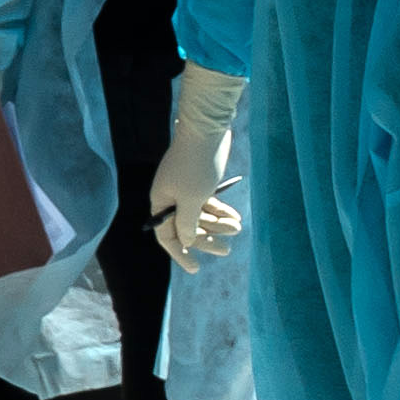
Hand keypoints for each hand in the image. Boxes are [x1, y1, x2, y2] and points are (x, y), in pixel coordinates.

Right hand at [152, 64, 247, 267]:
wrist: (207, 130)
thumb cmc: (197, 166)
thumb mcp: (192, 199)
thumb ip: (188, 223)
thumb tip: (186, 242)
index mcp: (161, 202)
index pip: (167, 236)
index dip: (180, 254)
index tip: (195, 269)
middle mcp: (170, 198)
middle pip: (187, 226)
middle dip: (207, 239)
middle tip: (226, 251)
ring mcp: (185, 188)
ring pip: (201, 214)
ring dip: (218, 224)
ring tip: (238, 228)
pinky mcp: (200, 180)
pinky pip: (208, 202)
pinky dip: (221, 210)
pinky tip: (236, 218)